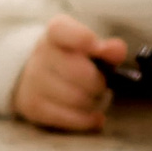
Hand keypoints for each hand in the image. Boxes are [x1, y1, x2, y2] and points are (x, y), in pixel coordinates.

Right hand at [11, 14, 129, 131]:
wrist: (37, 77)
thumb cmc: (73, 60)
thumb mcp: (91, 48)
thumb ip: (108, 49)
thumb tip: (118, 51)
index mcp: (56, 32)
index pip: (63, 30)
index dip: (83, 39)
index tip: (97, 48)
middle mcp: (41, 53)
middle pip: (81, 73)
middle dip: (99, 83)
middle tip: (101, 84)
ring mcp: (33, 81)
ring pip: (77, 99)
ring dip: (94, 102)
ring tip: (92, 98)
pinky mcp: (33, 106)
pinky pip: (70, 119)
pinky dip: (88, 120)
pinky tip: (93, 116)